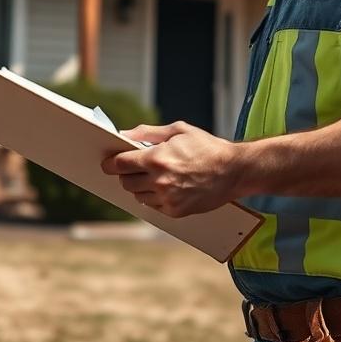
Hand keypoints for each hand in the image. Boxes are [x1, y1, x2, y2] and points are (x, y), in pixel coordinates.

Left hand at [100, 121, 239, 217]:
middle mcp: (159, 180)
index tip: (107, 163)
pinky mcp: (176, 211)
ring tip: (153, 176)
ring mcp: (167, 198)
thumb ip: (148, 132)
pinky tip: (164, 187)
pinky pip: (153, 206)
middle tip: (132, 168)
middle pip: (125, 182)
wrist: (233, 170)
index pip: (120, 164)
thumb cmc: (206, 147)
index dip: (110, 163)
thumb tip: (125, 134)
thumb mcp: (178, 130)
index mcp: (157, 158)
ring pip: (137, 195)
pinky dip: (154, 198)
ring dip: (139, 187)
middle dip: (125, 174)